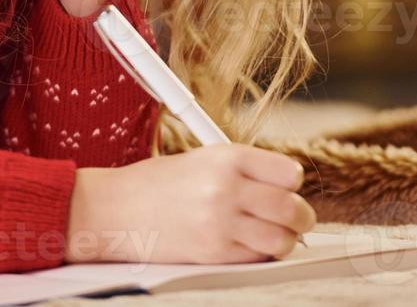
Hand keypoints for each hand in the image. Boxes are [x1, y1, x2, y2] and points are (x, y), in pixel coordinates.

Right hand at [64, 144, 316, 264]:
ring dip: (285, 240)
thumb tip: (284, 189)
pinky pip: (257, 258)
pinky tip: (250, 246)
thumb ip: (243, 171)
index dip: (292, 183)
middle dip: (301, 217)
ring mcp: (221, 223)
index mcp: (227, 157)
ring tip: (276, 236)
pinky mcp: (213, 253)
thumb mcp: (203, 160)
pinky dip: (261, 255)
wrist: (115, 209)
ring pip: (281, 239)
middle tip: (297, 219)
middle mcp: (227, 188)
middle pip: (292, 208)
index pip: (289, 173)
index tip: (288, 189)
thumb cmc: (157, 183)